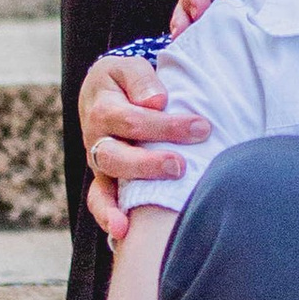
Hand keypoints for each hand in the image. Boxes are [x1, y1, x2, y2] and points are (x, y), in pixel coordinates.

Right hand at [80, 50, 204, 236]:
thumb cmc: (126, 81)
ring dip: (126, 198)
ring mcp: (99, 163)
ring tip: (142, 213)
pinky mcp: (104, 180)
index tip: (201, 127)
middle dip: (149, 164)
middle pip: (116, 156)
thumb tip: (156, 101)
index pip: (133, 119)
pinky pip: (99, 201)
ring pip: (105, 183)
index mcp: (103, 108)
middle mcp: (96, 139)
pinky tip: (123, 232)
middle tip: (181, 165)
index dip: (167, 126)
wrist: (103, 92)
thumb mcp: (129, 67)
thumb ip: (141, 80)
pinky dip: (107, 216)